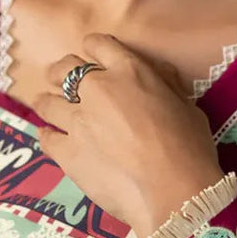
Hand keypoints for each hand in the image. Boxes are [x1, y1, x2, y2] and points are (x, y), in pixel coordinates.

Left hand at [31, 32, 222, 237]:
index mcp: (129, 72)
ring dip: (47, 102)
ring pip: (47, 102)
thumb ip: (166, 86)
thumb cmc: (190, 149)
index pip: (100, 45)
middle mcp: (97, 90)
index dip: (93, 48)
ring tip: (47, 106)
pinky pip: (46, 137)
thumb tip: (157, 73)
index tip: (90, 55)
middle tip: (61, 80)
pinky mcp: (66, 152)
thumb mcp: (187, 107)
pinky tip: (49, 137)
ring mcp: (78, 121)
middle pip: (65, 69)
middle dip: (61, 72)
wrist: (174, 192)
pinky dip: (47, 135)